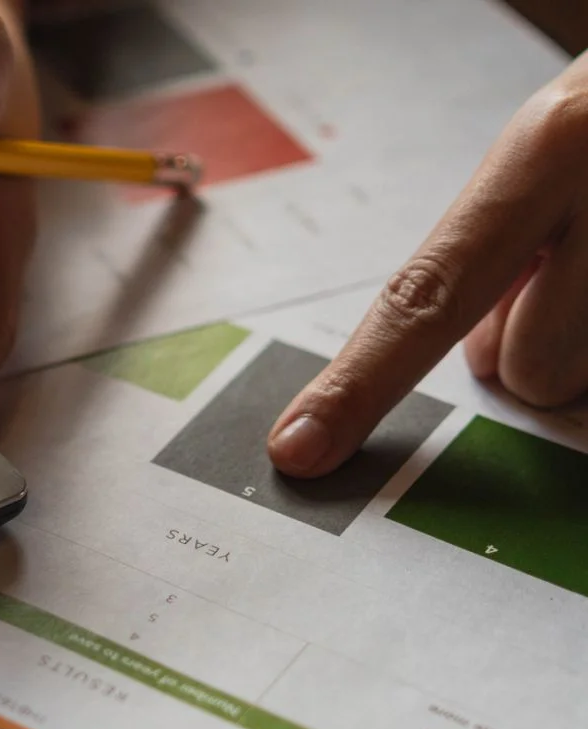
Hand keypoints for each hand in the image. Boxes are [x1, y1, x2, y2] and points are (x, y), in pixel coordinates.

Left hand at [269, 53, 587, 476]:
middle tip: (576, 269)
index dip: (357, 385)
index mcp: (550, 149)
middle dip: (540, 341)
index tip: (300, 447)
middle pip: (525, 369)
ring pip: (584, 380)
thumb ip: (496, 251)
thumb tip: (479, 360)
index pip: (426, 296)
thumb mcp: (557, 152)